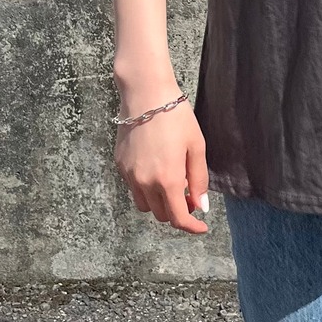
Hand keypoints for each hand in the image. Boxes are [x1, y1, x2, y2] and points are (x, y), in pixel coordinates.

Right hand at [114, 92, 209, 234]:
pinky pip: (133, 187)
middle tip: (190, 194)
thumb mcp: (196, 147)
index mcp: (167, 179)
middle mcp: (145, 182)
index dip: (192, 227)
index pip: (178, 218)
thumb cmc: (176, 117)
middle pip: (161, 214)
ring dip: (159, 202)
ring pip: (144, 205)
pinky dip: (145, 187)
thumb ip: (199, 179)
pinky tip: (156, 167)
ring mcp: (129, 175)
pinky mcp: (120, 165)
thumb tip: (201, 206)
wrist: (145, 94)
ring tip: (172, 181)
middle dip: (177, 210)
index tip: (201, 227)